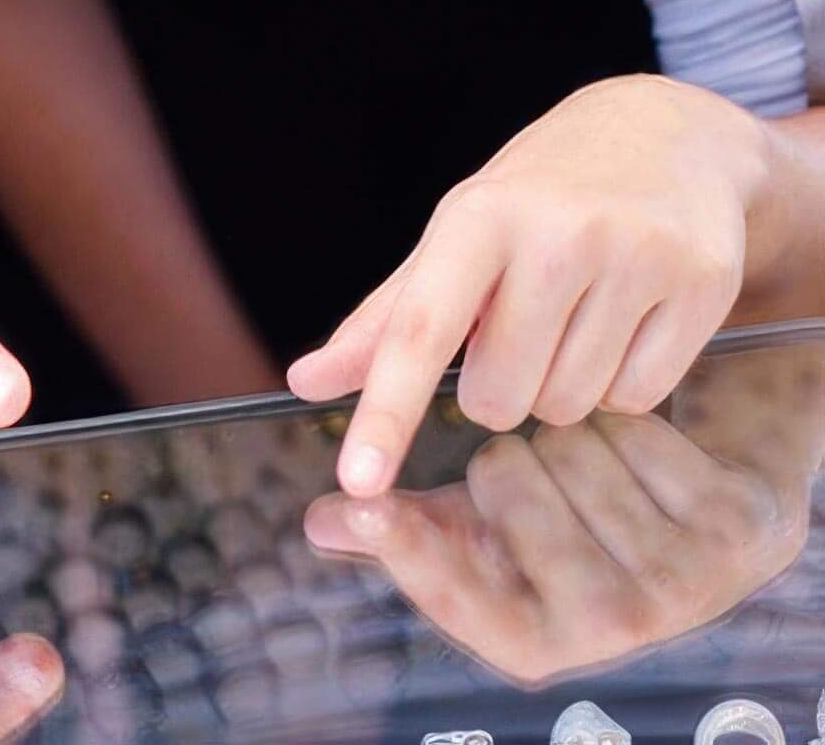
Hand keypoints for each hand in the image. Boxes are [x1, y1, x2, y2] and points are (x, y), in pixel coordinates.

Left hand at [289, 76, 769, 497]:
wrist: (663, 133)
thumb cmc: (539, 195)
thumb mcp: (458, 234)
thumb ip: (385, 319)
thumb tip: (306, 382)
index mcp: (477, 216)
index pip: (419, 331)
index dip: (385, 412)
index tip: (356, 481)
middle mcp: (555, 235)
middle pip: (498, 397)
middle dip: (498, 383)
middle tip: (519, 322)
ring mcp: (633, 258)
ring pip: (567, 405)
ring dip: (560, 383)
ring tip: (575, 312)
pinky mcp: (700, 286)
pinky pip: (638, 399)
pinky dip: (622, 381)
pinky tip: (626, 319)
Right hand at [302, 389, 818, 684]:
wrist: (703, 503)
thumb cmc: (568, 515)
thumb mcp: (483, 524)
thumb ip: (402, 522)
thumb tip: (322, 523)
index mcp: (537, 638)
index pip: (455, 600)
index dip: (406, 550)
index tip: (360, 503)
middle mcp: (610, 629)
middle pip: (502, 476)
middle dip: (507, 450)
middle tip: (536, 469)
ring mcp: (679, 586)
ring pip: (566, 443)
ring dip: (566, 426)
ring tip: (590, 458)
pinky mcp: (732, 532)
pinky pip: (635, 430)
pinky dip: (626, 417)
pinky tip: (642, 446)